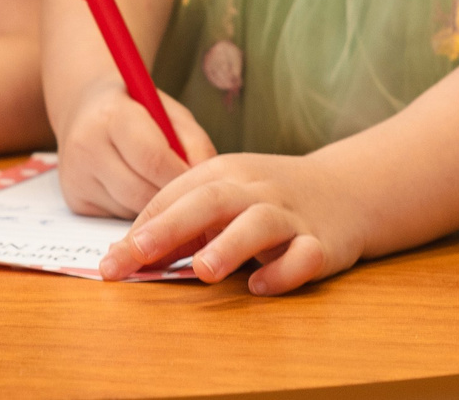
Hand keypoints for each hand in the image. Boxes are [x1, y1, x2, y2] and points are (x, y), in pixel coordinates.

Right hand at [51, 74, 214, 218]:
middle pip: (141, 192)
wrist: (84, 108)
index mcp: (112, 115)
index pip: (153, 159)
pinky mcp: (74, 200)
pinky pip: (117, 217)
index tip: (203, 186)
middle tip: (192, 199)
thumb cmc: (137, 109)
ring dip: (156, 209)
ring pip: (130, 210)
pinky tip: (141, 193)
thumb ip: (194, 143)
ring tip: (167, 192)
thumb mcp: (169, 112)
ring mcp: (76, 176)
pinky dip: (136, 212)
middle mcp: (86, 146)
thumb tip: (211, 183)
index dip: (183, 177)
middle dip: (173, 200)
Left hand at [102, 151, 362, 295]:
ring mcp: (290, 215)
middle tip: (137, 253)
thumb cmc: (266, 198)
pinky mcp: (322, 243)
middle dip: (171, 227)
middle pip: (210, 201)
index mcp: (223, 173)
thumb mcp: (223, 199)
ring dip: (229, 245)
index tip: (112, 260)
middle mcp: (254, 190)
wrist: (345, 190)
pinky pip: (304, 255)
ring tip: (203, 270)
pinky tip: (261, 285)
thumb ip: (179, 224)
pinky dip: (284, 271)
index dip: (142, 227)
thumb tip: (126, 256)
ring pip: (259, 224)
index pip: (175, 195)